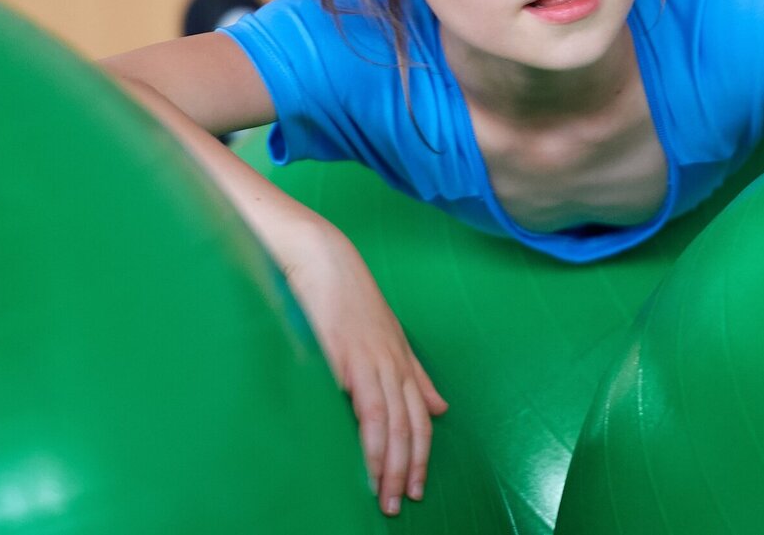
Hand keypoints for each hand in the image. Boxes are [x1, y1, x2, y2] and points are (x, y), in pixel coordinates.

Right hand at [282, 230, 448, 516]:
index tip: (415, 487)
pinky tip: (368, 464)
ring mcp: (375, 362)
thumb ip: (415, 374)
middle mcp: (395, 365)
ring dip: (391, 466)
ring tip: (385, 497)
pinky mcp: (351, 359)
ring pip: (394, 426)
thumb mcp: (388, 337)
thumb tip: (440, 407)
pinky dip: (371, 441)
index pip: (420, 420)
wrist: (323, 259)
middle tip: (399, 504)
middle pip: (411, 429)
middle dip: (408, 471)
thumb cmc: (346, 295)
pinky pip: (368, 410)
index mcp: (403, 362)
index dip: (420, 456)